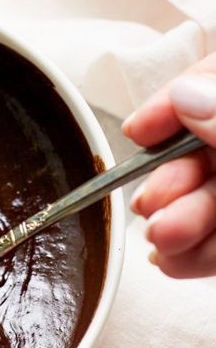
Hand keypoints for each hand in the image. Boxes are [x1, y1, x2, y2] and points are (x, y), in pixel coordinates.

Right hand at [122, 53, 215, 277]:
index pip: (210, 86)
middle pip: (202, 153)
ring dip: (177, 225)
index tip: (139, 130)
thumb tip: (186, 96)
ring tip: (162, 240)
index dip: (171, 105)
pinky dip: (195, 256)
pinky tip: (174, 262)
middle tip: (149, 205)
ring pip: (207, 203)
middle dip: (169, 183)